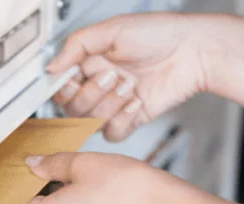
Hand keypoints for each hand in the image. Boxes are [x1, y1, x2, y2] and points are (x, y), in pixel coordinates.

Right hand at [48, 13, 208, 141]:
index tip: (74, 80)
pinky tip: (137, 101)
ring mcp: (113, 105)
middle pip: (73, 108)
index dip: (65, 88)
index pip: (61, 87)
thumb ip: (76, 46)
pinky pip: (112, 134)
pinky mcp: (130, 119)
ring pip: (90, 122)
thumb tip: (51, 67)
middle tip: (112, 75)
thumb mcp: (111, 30)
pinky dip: (123, 120)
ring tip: (130, 85)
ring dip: (109, 104)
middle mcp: (98, 86)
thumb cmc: (158, 34)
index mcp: (89, 64)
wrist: (193, 52)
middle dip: (92, 93)